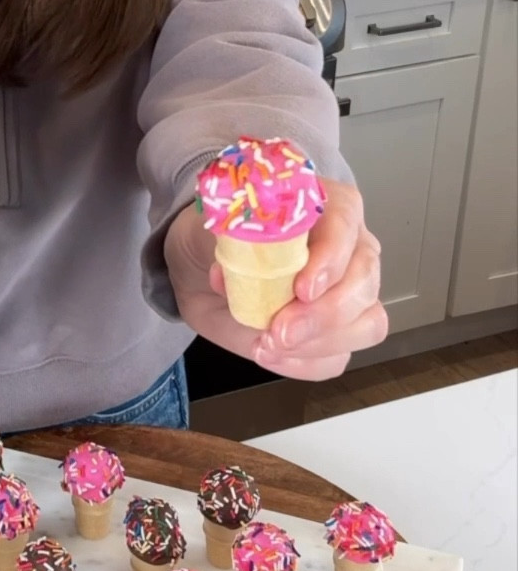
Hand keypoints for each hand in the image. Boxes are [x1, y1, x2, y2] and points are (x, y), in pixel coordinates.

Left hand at [165, 179, 386, 381]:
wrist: (203, 271)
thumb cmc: (224, 239)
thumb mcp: (221, 226)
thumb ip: (234, 240)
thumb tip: (236, 271)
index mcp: (328, 207)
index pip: (345, 226)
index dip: (330, 260)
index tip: (301, 289)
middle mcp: (351, 249)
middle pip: (364, 282)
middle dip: (323, 314)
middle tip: (279, 329)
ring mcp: (350, 294)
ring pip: (367, 325)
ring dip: (318, 343)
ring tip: (269, 343)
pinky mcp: (336, 334)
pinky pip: (337, 357)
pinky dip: (303, 363)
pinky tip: (271, 354)